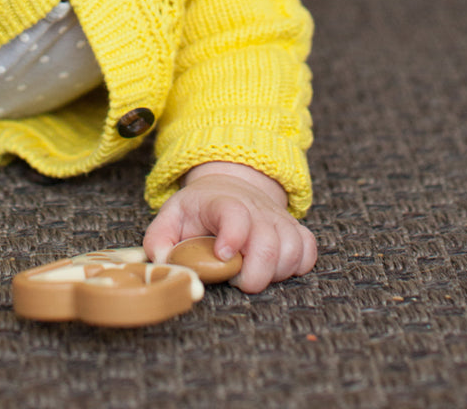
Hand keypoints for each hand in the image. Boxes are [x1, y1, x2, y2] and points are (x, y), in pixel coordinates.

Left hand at [143, 162, 316, 292]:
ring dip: (273, 272)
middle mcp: (255, 209)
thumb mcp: (172, 216)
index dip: (233, 236)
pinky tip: (274, 268)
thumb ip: (158, 239)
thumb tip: (162, 262)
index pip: (234, 214)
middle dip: (253, 274)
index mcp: (222, 202)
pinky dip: (296, 266)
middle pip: (267, 243)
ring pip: (291, 250)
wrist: (231, 188)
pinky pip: (308, 252)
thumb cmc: (200, 210)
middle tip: (235, 278)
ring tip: (251, 272)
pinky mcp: (296, 230)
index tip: (223, 256)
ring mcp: (278, 219)